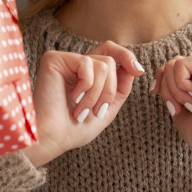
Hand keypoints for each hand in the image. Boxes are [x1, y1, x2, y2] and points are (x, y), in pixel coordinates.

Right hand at [25, 41, 143, 166]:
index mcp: (86, 73)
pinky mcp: (54, 59)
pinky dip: (87, 87)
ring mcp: (64, 60)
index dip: (127, 57)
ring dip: (99, 94)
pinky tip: (72, 98)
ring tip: (82, 111)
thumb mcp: (107, 109)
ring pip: (103, 64)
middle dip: (111, 88)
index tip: (139, 71)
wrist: (52, 140)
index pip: (110, 51)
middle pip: (110, 57)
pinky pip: (87, 64)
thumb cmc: (73, 130)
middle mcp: (74, 64)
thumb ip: (121, 87)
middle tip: (98, 111)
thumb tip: (135, 66)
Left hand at [152, 55, 191, 165]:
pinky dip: (182, 86)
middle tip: (180, 109)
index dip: (159, 78)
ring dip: (175, 92)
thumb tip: (160, 74)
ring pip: (172, 65)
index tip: (155, 92)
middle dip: (166, 90)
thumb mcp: (178, 106)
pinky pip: (180, 65)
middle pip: (169, 65)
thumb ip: (170, 88)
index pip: (172, 67)